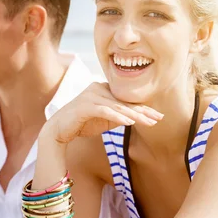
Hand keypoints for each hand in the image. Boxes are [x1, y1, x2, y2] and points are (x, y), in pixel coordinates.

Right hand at [43, 82, 162, 144]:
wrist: (58, 130)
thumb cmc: (81, 124)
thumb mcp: (104, 119)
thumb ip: (118, 115)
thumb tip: (136, 117)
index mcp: (102, 89)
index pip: (126, 99)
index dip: (143, 108)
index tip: (158, 116)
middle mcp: (97, 88)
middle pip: (124, 101)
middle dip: (143, 111)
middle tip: (159, 118)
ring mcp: (90, 96)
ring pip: (117, 106)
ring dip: (134, 115)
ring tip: (148, 122)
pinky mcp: (85, 106)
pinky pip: (105, 111)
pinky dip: (118, 117)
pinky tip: (130, 122)